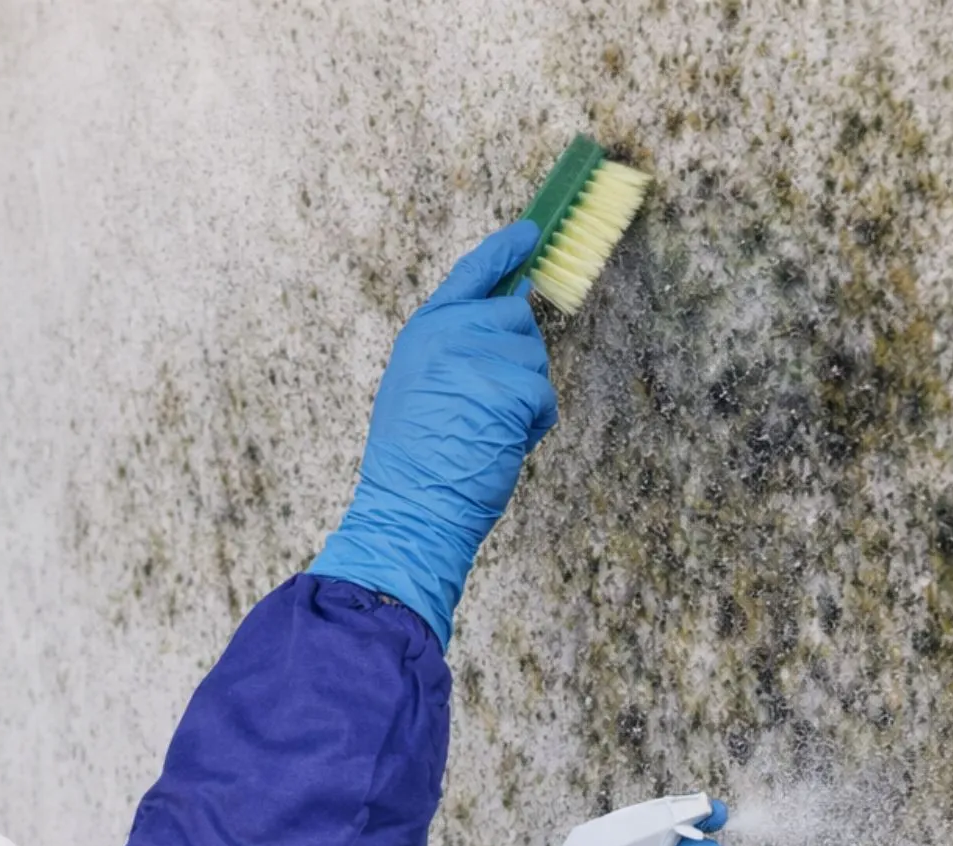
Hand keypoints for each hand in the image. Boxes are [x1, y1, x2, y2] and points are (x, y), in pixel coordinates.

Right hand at [307, 221, 560, 648]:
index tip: (531, 231)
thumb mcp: (421, 384)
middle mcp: (449, 332)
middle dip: (515, 359)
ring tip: (483, 430)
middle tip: (485, 406)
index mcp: (423, 330)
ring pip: (533, 356)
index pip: (470, 273)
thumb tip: (514, 304)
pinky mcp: (508, 386)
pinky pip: (542, 395)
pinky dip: (531, 425)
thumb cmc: (415, 461)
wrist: (409, 507)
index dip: (504, 251)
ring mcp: (479, 356)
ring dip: (523, 397)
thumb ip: (457, 342)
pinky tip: (498, 443)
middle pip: (515, 316)